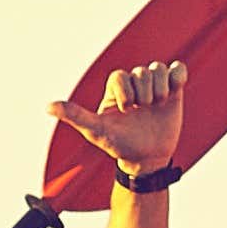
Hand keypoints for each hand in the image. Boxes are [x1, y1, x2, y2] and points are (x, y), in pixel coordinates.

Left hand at [49, 60, 189, 181]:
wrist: (146, 158)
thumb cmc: (118, 144)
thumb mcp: (95, 130)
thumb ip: (75, 116)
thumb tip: (48, 107)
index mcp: (115, 89)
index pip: (120, 76)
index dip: (125, 91)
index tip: (126, 110)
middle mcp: (134, 85)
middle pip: (141, 72)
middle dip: (144, 93)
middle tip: (143, 111)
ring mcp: (154, 86)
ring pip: (158, 69)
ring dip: (160, 88)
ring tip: (157, 105)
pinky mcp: (173, 90)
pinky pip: (177, 69)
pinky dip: (178, 75)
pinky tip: (173, 92)